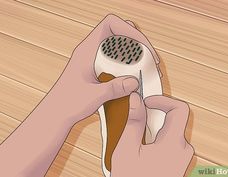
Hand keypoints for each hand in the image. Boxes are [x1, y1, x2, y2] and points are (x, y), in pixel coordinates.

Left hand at [44, 14, 160, 123]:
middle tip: (148, 58)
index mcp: (87, 50)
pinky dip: (127, 63)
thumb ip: (114, 88)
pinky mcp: (97, 68)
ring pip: (118, 46)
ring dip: (133, 53)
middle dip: (136, 42)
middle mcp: (91, 50)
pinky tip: (132, 76)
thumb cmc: (68, 102)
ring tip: (145, 67)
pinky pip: (115, 58)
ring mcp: (94, 58)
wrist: (57, 112)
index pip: (110, 24)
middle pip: (118, 33)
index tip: (141, 45)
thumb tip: (134, 81)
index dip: (127, 29)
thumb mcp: (93, 96)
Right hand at [111, 93, 193, 176]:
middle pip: (173, 118)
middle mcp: (182, 150)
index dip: (163, 100)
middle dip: (154, 114)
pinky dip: (156, 135)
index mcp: (173, 145)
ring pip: (170, 128)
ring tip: (137, 134)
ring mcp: (181, 155)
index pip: (179, 109)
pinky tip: (142, 143)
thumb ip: (133, 122)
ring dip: (153, 125)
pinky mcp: (177, 159)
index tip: (148, 100)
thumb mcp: (127, 149)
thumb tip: (135, 101)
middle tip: (137, 117)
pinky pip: (170, 138)